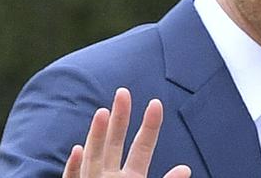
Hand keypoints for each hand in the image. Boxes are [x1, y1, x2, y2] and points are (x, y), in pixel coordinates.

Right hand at [62, 88, 190, 177]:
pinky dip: (75, 168)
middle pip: (114, 143)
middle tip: (123, 91)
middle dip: (119, 119)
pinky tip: (77, 150)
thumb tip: (185, 169)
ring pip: (94, 157)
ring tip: (102, 112)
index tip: (156, 103)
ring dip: (96, 136)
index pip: (142, 147)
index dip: (150, 126)